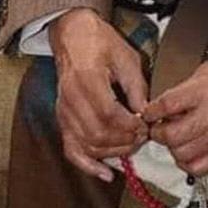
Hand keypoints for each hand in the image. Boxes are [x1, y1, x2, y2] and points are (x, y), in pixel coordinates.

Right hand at [49, 8, 148, 181]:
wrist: (73, 35)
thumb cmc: (100, 41)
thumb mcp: (125, 57)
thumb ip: (136, 87)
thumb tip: (145, 114)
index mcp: (88, 79)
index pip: (109, 115)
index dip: (130, 126)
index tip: (145, 126)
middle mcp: (71, 98)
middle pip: (98, 134)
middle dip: (124, 141)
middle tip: (142, 137)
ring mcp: (63, 110)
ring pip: (87, 145)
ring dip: (112, 152)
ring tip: (130, 145)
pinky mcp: (62, 118)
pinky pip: (71, 149)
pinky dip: (88, 165)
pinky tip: (105, 172)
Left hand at [143, 60, 207, 175]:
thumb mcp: (207, 71)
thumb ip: (184, 87)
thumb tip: (164, 103)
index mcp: (204, 91)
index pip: (167, 105)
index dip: (152, 111)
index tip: (149, 113)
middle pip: (170, 134)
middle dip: (158, 132)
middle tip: (158, 128)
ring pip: (181, 153)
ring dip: (172, 147)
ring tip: (174, 138)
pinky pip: (197, 167)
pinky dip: (187, 162)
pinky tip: (187, 152)